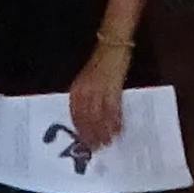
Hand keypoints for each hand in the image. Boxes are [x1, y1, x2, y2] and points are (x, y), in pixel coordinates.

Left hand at [67, 38, 129, 155]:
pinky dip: (115, 121)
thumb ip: (88, 95)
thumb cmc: (103, 61)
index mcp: (78, 88)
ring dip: (103, 131)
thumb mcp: (90, 79)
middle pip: (86, 118)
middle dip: (91, 135)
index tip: (84, 142)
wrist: (113, 44)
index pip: (75, 114)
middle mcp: (86, 90)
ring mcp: (99, 89)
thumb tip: (91, 116)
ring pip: (99, 116)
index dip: (80, 129)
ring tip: (107, 143)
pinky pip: (112, 109)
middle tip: (96, 148)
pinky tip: (117, 130)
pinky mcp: (113, 87)